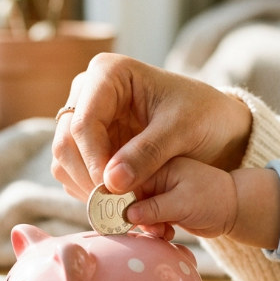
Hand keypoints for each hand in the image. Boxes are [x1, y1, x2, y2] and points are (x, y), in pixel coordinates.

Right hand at [51, 53, 251, 200]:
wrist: (215, 126)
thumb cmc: (204, 116)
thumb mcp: (182, 130)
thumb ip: (147, 154)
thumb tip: (110, 182)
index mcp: (108, 73)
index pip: (84, 122)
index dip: (94, 160)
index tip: (115, 191)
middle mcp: (88, 93)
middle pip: (66, 142)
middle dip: (89, 178)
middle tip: (116, 206)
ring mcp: (84, 119)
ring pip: (64, 160)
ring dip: (87, 189)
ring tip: (121, 207)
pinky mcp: (86, 145)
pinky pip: (73, 172)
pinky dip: (90, 192)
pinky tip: (119, 201)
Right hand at [127, 157, 238, 238]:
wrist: (233, 210)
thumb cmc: (212, 200)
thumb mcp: (183, 203)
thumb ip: (154, 208)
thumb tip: (126, 215)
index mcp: (157, 165)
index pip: (127, 180)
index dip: (118, 200)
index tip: (114, 218)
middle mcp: (154, 176)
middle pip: (128, 197)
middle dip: (134, 217)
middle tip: (150, 229)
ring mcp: (157, 192)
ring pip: (137, 211)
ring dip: (146, 225)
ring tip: (162, 232)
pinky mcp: (161, 206)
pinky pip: (147, 219)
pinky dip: (153, 229)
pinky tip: (167, 233)